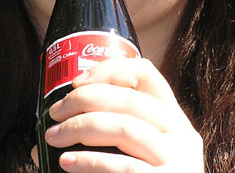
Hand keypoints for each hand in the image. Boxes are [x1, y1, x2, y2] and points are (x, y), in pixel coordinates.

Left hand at [31, 58, 203, 171]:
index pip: (147, 74)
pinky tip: (68, 161)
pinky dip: (91, 161)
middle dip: (85, 99)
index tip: (76, 82)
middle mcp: (183, 136)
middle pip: (132, 99)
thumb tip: (52, 125)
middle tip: (55, 113)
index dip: (109, 70)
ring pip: (127, 127)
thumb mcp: (133, 153)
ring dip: (82, 127)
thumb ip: (105, 134)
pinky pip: (126, 166)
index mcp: (174, 120)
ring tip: (54, 137)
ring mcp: (180, 161)